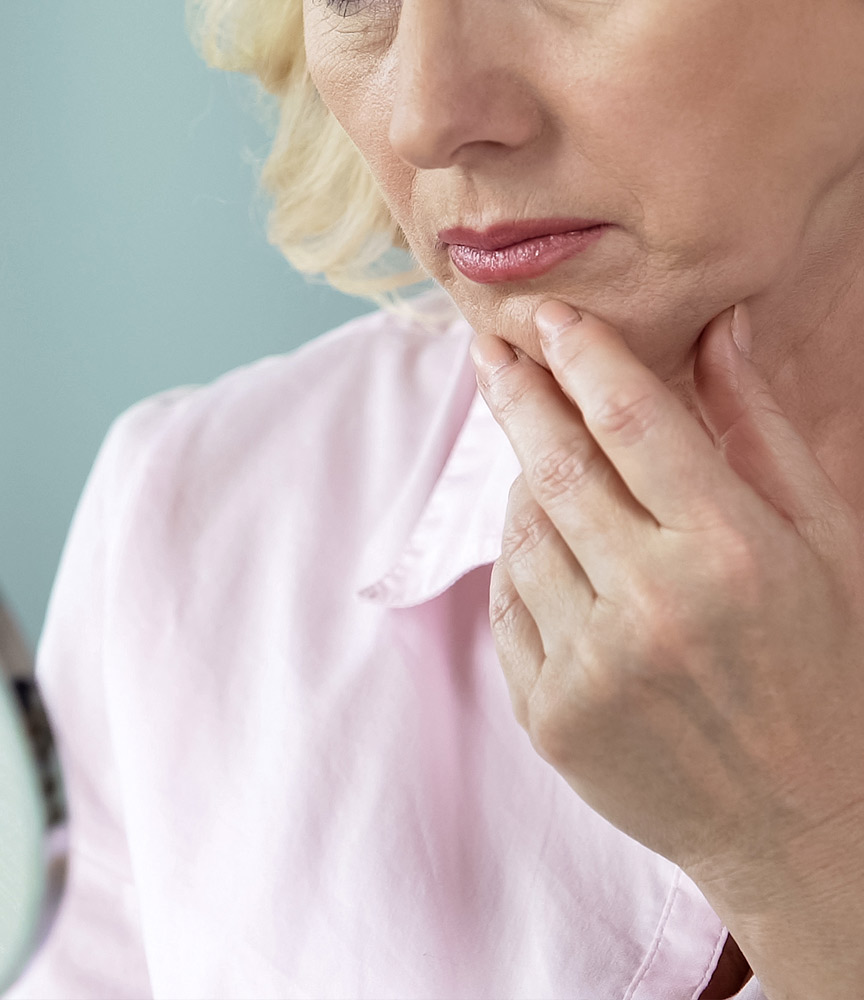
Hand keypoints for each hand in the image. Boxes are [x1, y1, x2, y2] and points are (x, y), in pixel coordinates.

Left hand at [471, 300, 863, 996]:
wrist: (806, 825)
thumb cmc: (830, 669)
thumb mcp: (826, 542)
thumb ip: (761, 431)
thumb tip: (718, 329)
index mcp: (731, 553)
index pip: (632, 419)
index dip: (582, 354)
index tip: (545, 316)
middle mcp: (652, 608)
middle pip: (555, 467)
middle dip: (516, 395)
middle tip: (489, 351)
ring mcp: (590, 669)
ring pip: (521, 537)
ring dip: (521, 485)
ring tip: (541, 464)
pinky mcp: (549, 717)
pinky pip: (508, 608)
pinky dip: (517, 564)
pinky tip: (544, 548)